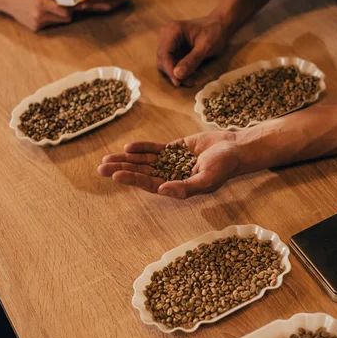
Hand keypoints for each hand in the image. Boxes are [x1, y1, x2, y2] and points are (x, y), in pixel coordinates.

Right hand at [4, 0, 72, 30]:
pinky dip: (50, 19)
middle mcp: (40, 16)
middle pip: (64, 19)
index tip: (73, 3)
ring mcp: (37, 23)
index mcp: (42, 3)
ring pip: (58, 22)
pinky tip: (42, 12)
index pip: (66, 12)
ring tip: (51, 7)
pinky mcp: (35, 28)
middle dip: (67, 12)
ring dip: (58, 16)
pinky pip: (49, 25)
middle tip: (64, 5)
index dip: (72, 8)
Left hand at [79, 0, 129, 11]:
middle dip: (94, 4)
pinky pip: (103, 6)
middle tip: (80, 4)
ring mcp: (120, 0)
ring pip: (106, 7)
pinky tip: (82, 5)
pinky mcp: (114, 3)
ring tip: (79, 6)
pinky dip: (93, 6)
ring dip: (93, 7)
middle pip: (108, 2)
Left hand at [98, 131, 238, 198]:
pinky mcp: (175, 149)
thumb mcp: (207, 179)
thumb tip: (163, 190)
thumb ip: (186, 187)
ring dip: (126, 159)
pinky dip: (142, 147)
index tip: (115, 175)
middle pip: (142, 173)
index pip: (149, 184)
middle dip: (122, 169)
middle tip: (101, 168)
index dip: (132, 179)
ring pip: (144, 161)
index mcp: (177, 187)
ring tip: (106, 159)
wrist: (235, 148)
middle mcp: (172, 176)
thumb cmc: (225, 166)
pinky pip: (155, 149)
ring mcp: (172, 162)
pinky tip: (129, 147)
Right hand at [157, 15, 229, 86]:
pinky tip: (190, 77)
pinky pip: (172, 63)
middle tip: (188, 83)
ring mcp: (169, 42)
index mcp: (172, 30)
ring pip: (166, 63)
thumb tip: (177, 75)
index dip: (169, 69)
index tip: (178, 82)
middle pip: (163, 59)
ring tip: (191, 81)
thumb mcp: (205, 47)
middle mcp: (167, 35)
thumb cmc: (214, 32)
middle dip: (173, 73)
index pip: (164, 53)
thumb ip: (191, 60)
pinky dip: (179, 71)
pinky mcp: (173, 49)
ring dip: (176, 74)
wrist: (220, 26)